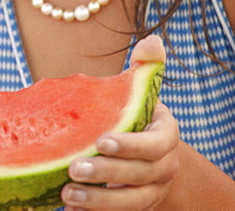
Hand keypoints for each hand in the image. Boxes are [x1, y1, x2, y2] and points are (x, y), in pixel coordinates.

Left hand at [60, 35, 178, 209]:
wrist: (151, 155)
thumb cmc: (138, 116)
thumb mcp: (142, 91)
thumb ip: (146, 68)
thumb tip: (154, 41)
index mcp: (166, 136)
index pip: (155, 144)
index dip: (132, 145)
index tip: (102, 141)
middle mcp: (163, 168)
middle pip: (140, 176)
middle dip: (108, 174)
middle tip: (74, 169)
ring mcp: (151, 191)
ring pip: (131, 202)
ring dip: (100, 201)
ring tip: (68, 195)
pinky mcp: (135, 207)